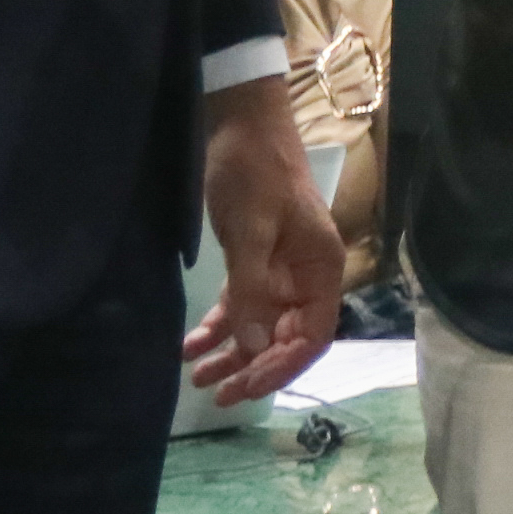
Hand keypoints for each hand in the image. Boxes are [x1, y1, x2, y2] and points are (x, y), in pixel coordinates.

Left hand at [183, 80, 342, 408]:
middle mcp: (305, 274)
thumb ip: (252, 290)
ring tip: (198, 377)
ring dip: (232, 353)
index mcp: (321, 268)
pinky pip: (240, 304)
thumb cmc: (254, 171)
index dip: (282, 366)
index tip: (247, 387)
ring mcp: (279, 268)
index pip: (312, 336)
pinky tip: (192, 344)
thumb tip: (251, 348)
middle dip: (252, 367)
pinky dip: (219, 326)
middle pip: (285, 337)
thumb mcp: (252, 229)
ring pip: (259, 325)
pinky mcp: (253, 259)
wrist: (238, 119)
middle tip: (216, 394)